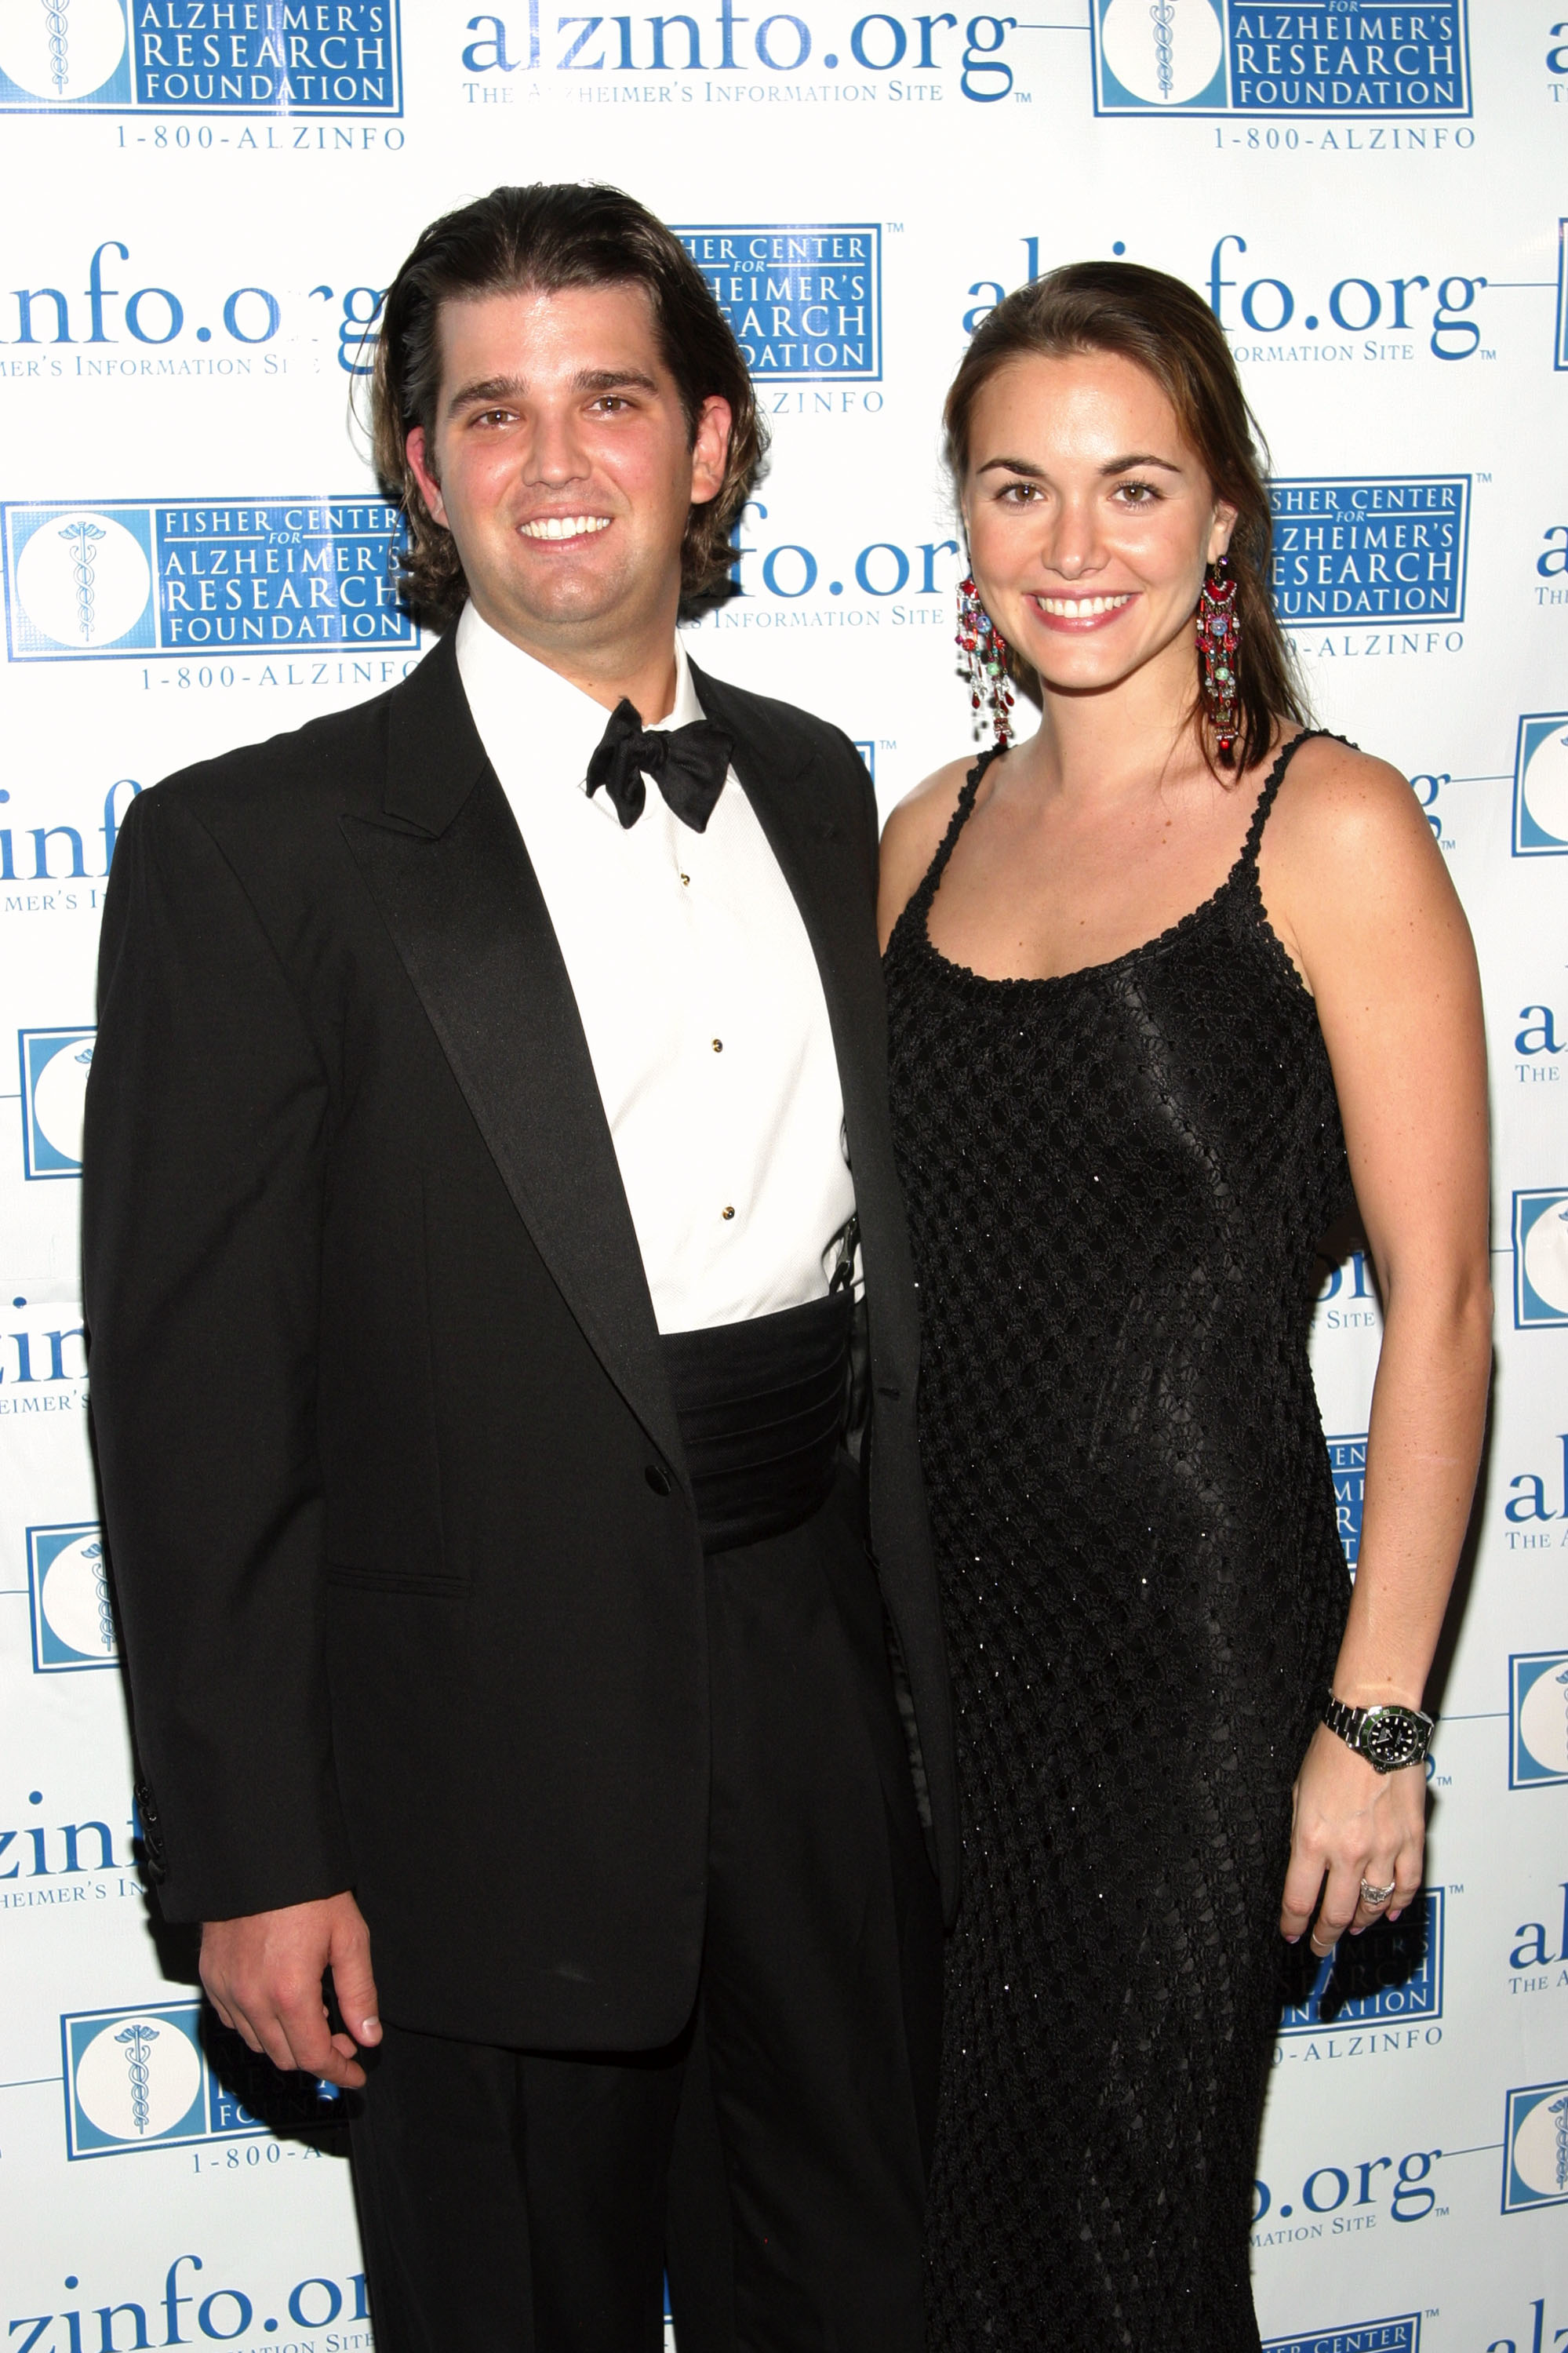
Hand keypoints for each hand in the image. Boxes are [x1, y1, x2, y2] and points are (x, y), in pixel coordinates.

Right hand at [200, 1891, 381, 2089]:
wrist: (259, 1856)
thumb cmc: (306, 1890)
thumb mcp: (348, 1937)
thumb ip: (359, 1993)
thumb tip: (367, 2036)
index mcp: (289, 1992)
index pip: (313, 2056)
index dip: (338, 2071)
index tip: (354, 2074)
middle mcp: (252, 1998)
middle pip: (285, 2057)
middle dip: (317, 2056)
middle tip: (343, 2039)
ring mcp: (227, 1990)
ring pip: (259, 2043)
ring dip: (288, 2041)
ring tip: (315, 2016)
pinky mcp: (211, 1978)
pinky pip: (234, 2021)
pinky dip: (259, 2024)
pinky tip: (280, 2004)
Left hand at [1279, 1723, 1425, 1954]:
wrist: (1373, 1727)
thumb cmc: (1331, 1752)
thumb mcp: (1298, 1795)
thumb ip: (1302, 1836)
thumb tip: (1306, 1869)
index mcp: (1312, 1839)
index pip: (1299, 1900)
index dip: (1294, 1925)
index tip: (1292, 1935)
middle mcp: (1348, 1852)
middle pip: (1336, 1914)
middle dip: (1325, 1937)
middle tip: (1321, 1946)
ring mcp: (1384, 1849)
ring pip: (1372, 1905)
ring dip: (1360, 1922)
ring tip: (1351, 1928)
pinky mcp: (1411, 1841)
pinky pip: (1406, 1886)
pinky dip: (1397, 1903)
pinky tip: (1388, 1910)